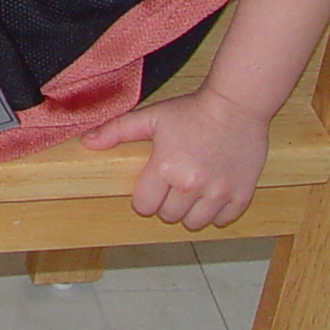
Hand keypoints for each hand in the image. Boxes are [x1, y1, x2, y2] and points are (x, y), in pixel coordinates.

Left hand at [80, 87, 271, 229]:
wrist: (236, 106)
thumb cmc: (191, 111)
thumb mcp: (150, 117)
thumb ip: (116, 131)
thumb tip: (87, 143)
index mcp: (165, 168)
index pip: (144, 206)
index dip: (144, 198)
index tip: (150, 185)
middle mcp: (192, 185)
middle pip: (169, 216)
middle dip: (166, 204)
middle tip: (171, 185)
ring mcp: (219, 192)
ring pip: (195, 223)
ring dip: (189, 212)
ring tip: (190, 193)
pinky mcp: (241, 194)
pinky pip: (224, 220)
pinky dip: (216, 213)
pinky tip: (211, 195)